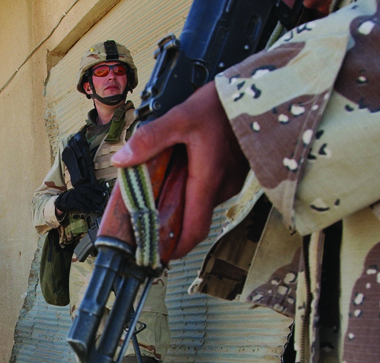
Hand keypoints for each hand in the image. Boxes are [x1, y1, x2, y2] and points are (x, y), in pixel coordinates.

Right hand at [55, 184, 107, 215]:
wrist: (66, 199)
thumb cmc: (79, 196)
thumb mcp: (84, 193)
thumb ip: (92, 194)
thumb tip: (103, 198)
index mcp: (84, 186)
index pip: (92, 186)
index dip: (99, 188)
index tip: (105, 191)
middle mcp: (79, 189)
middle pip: (88, 192)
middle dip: (95, 196)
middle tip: (101, 200)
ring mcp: (75, 195)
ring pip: (84, 200)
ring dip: (91, 206)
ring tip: (96, 210)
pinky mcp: (72, 201)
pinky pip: (78, 205)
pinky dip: (83, 208)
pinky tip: (88, 211)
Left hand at [110, 82, 248, 259]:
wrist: (257, 91)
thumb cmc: (222, 105)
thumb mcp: (180, 118)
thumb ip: (150, 140)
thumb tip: (122, 159)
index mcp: (207, 181)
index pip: (193, 230)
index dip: (176, 248)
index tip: (158, 255)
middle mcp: (222, 187)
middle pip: (193, 217)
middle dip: (171, 220)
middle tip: (147, 217)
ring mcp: (230, 181)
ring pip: (200, 201)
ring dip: (181, 199)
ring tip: (161, 185)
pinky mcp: (233, 172)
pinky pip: (209, 188)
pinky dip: (193, 187)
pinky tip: (181, 170)